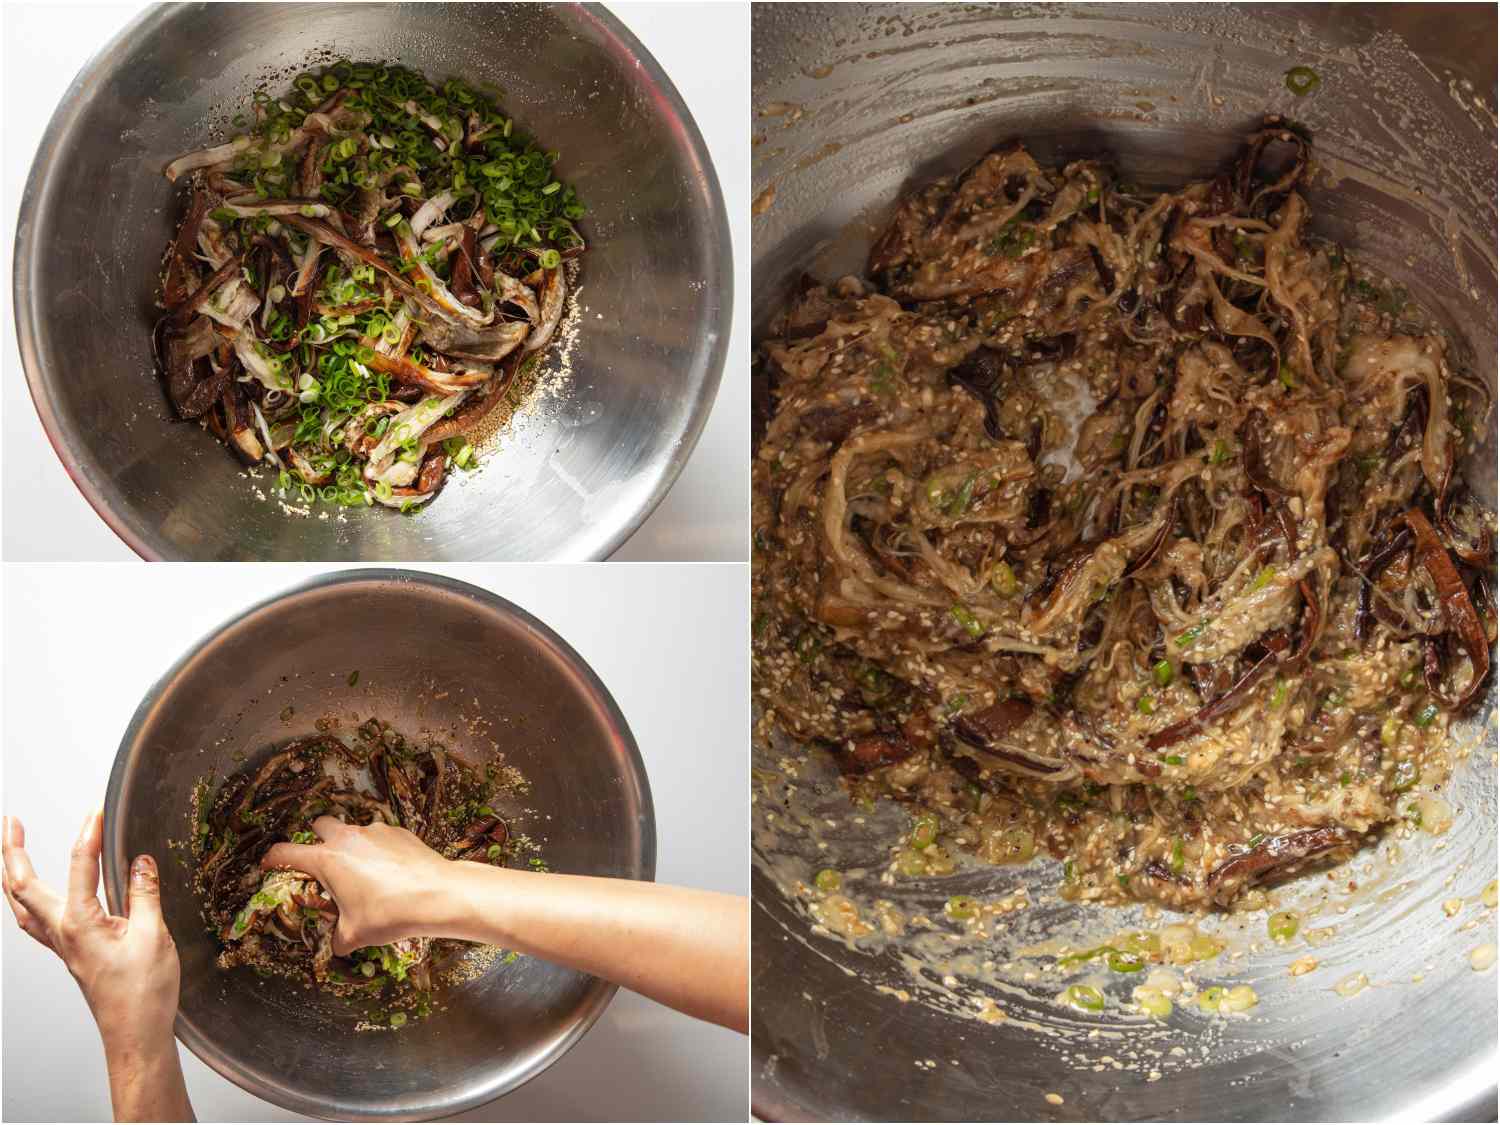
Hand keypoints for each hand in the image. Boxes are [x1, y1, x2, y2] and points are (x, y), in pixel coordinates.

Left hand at [2, 812, 179, 1053]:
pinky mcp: (69, 953)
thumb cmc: (143, 993)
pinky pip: (34, 921)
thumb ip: (144, 894)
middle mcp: (61, 933)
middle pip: (23, 885)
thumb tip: (141, 861)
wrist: (135, 1032)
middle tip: (12, 821)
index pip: (80, 865)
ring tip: (12, 850)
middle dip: (13, 850)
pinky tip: (33, 894)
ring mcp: (61, 945)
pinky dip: (26, 899)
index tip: (99, 809)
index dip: (89, 833)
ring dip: (12, 873)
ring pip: (21, 904)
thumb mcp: (153, 936)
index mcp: (80, 924)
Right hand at [262, 816, 453, 953]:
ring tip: (360, 870)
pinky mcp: (400, 831)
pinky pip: (379, 835)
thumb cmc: (390, 913)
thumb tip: (336, 945)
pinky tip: (388, 870)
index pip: (286, 852)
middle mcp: (348, 838)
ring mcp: (376, 831)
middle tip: (321, 862)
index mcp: (328, 860)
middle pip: (321, 825)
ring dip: (350, 844)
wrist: (438, 894)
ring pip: (353, 828)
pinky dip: (376, 848)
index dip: (272, 859)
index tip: (269, 865)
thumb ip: (338, 938)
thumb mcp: (355, 934)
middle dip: (316, 839)